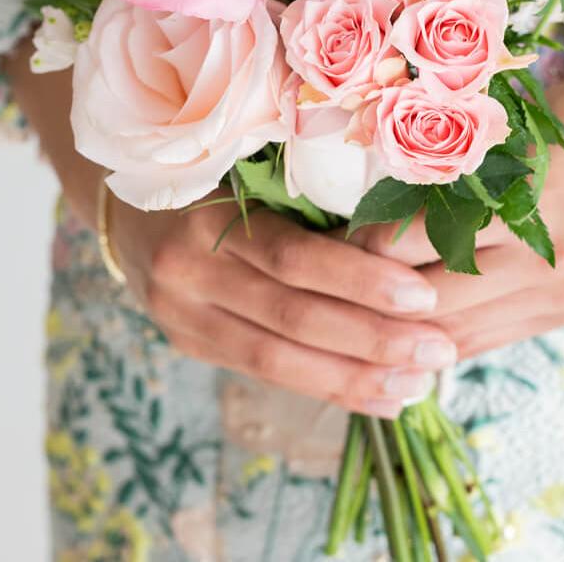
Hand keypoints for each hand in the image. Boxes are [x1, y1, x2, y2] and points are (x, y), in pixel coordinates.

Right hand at [109, 197, 458, 416]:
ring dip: (355, 377)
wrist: (123, 200)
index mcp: (208, 214)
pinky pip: (265, 373)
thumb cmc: (210, 170)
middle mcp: (187, 271)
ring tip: (417, 384)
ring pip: (278, 359)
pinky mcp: (189, 343)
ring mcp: (182, 315)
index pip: (292, 257)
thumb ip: (306, 198)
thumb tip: (403, 230)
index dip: (360, 279)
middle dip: (372, 339)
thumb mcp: (247, 165)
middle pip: (291, 316)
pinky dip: (327, 387)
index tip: (424, 295)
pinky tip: (379, 398)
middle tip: (440, 350)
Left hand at [353, 0, 563, 358]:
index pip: (416, 241)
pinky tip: (408, 331)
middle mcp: (544, 258)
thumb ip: (449, 173)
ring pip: (456, 334)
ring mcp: (559, 293)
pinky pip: (487, 341)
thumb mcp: (506, 134)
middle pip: (431, 300)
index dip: (362, 246)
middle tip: (329, 286)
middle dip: (373, 298)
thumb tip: (371, 209)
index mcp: (523, 200)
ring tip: (356, 318)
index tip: (329, 239)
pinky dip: (443, 337)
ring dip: (403, 331)